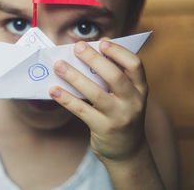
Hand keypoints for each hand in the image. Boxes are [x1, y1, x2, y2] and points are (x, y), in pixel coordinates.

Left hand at [49, 39, 148, 161]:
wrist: (127, 151)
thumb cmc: (121, 114)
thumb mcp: (126, 96)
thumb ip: (113, 76)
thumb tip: (87, 53)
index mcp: (140, 89)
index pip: (135, 65)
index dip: (119, 52)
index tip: (103, 42)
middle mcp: (133, 102)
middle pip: (115, 77)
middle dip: (94, 59)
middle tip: (77, 47)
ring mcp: (119, 117)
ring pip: (95, 93)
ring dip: (75, 77)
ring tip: (58, 65)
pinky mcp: (103, 129)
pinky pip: (82, 111)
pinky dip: (66, 99)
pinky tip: (53, 90)